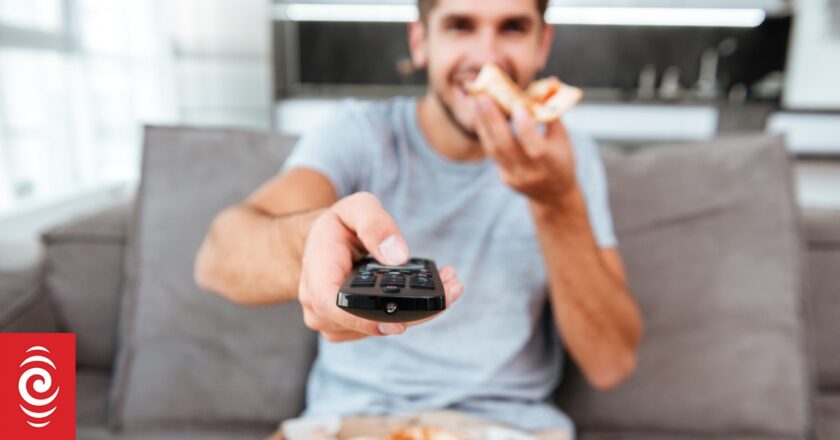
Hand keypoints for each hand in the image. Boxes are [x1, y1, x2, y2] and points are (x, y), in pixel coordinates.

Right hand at [298, 192, 462, 342]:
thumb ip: (375, 224)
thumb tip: (397, 256)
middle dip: (414, 311)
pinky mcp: (352, 327)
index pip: (334, 306)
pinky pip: (381, 326)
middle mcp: (320, 307)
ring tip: (448, 285)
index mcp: (316, 275)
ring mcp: (335, 322)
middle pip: (366, 323)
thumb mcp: (356, 208)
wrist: (325, 241)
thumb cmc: (339, 224)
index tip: (398, 324)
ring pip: (379, 328)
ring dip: (418, 312)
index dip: (364, 319)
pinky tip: (432, 293)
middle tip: (451, 288)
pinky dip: (408, 313)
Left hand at [473, 95, 577, 205]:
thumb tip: (551, 81)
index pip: (534, 147)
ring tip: (478, 102)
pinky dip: (486, 134)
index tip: (517, 106)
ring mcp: (515, 176)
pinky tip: (481, 116)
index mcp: (550, 162)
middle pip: (506, 146)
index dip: (525, 127)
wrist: (554, 195)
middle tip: (483, 97)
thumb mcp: (563, 138)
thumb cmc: (561, 159)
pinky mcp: (504, 178)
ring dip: (484, 124)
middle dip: (492, 120)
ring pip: (494, 149)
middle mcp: (530, 171)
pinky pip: (493, 153)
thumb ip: (553, 111)